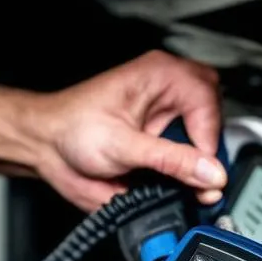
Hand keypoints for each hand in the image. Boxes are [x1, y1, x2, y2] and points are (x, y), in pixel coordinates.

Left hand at [29, 50, 226, 211]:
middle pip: (214, 117)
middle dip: (209, 149)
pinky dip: (187, 176)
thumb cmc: (71, 128)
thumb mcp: (123, 146)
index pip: (207, 101)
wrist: (46, 146)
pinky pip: (188, 158)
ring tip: (185, 184)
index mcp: (161, 76)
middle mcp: (167, 94)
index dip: (208, 138)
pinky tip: (175, 185)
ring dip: (199, 165)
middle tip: (200, 177)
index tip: (204, 169)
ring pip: (205, 139)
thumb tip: (209, 172)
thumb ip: (170, 160)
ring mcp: (165, 118)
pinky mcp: (161, 142)